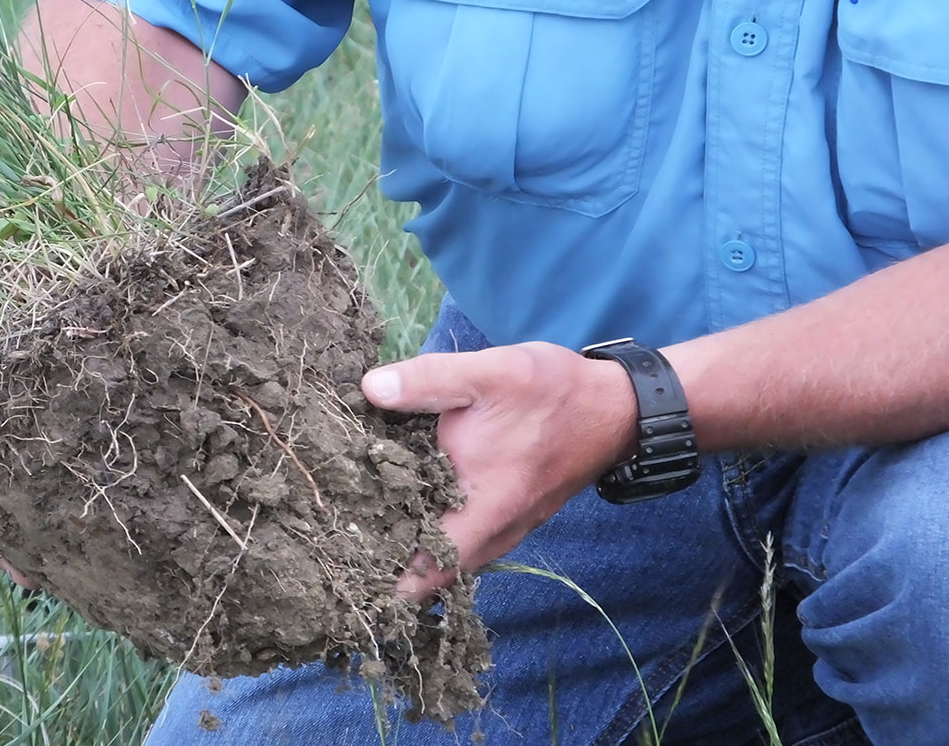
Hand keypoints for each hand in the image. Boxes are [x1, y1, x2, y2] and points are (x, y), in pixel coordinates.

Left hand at [361, 342, 636, 599]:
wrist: (616, 409)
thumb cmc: (556, 394)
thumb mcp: (492, 373)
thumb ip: (430, 380)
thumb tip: (371, 388)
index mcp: (483, 512)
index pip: (420, 574)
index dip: (377, 576)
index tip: (338, 558)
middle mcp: (492, 536)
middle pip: (425, 574)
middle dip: (382, 560)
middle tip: (332, 532)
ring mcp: (501, 531)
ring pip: (442, 559)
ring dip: (405, 545)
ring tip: (356, 518)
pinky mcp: (505, 517)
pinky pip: (458, 540)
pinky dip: (428, 529)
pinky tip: (400, 499)